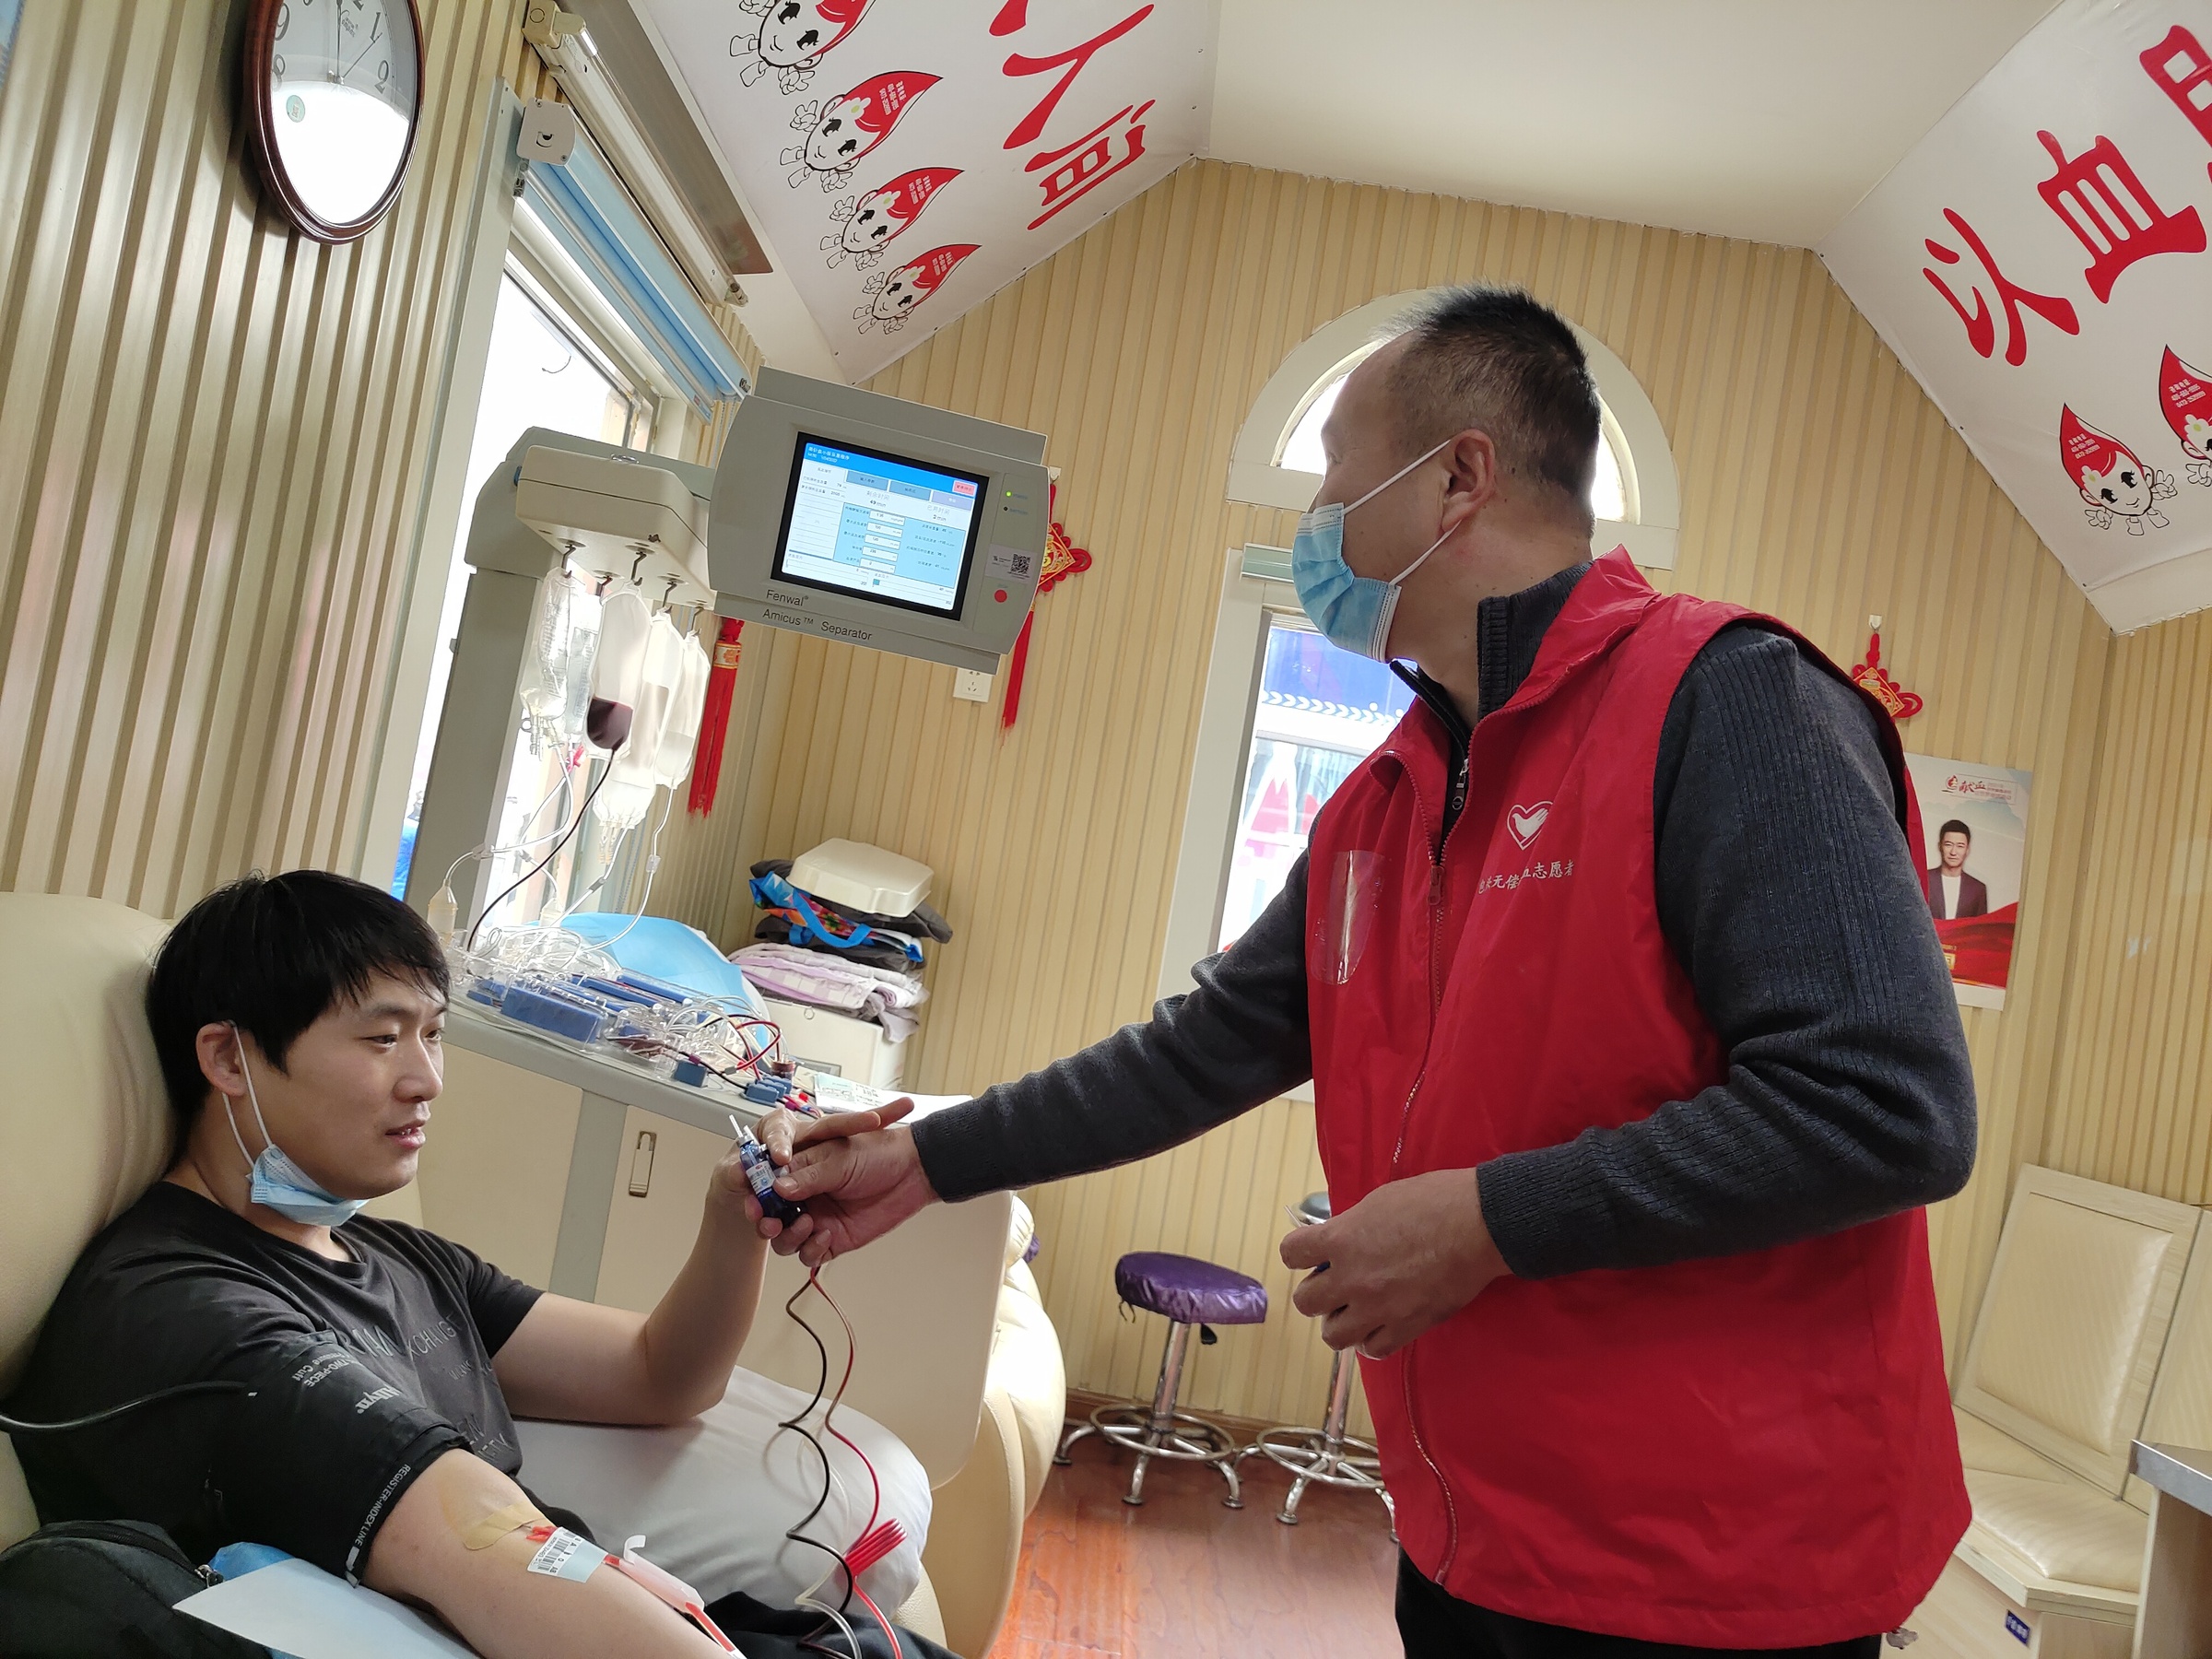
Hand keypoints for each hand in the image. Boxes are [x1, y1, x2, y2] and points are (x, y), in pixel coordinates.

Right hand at [754, 1100, 937, 1266]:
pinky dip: (811, 1248)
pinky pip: (809, 1253)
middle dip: (766, 1220)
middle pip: (771, 1216)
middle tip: (769, 1221)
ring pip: (785, 1239)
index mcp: (801, 1168)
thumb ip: (809, 1176)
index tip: (754, 1199)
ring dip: (788, 1236)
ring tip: (807, 1224)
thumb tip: (777, 1188)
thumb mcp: (840, 1158)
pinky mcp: (833, 1239)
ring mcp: (818, 1218)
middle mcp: (805, 1195)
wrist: (914, 1170)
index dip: (758, 1193)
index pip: (768, 1184)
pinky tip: (826, 1234)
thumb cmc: (879, 1153)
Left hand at [1279, 1169, 1509, 1357]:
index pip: (1291, 1254)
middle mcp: (1351, 1278)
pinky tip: (1381, 1325)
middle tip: (1338, 1283)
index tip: (1312, 1253)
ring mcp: (1377, 1308)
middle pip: (1305, 1302)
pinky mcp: (1406, 1327)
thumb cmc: (1433, 1200)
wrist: (1479, 1224)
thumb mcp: (1379, 1202)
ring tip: (1356, 1309)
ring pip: (1333, 1336)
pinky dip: (1371, 1340)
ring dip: (1340, 1321)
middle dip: (1318, 1291)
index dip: (1299, 1253)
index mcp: (1341, 1239)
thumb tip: (1339, 1242)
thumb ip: (1351, 1226)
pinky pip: (1373, 1350)